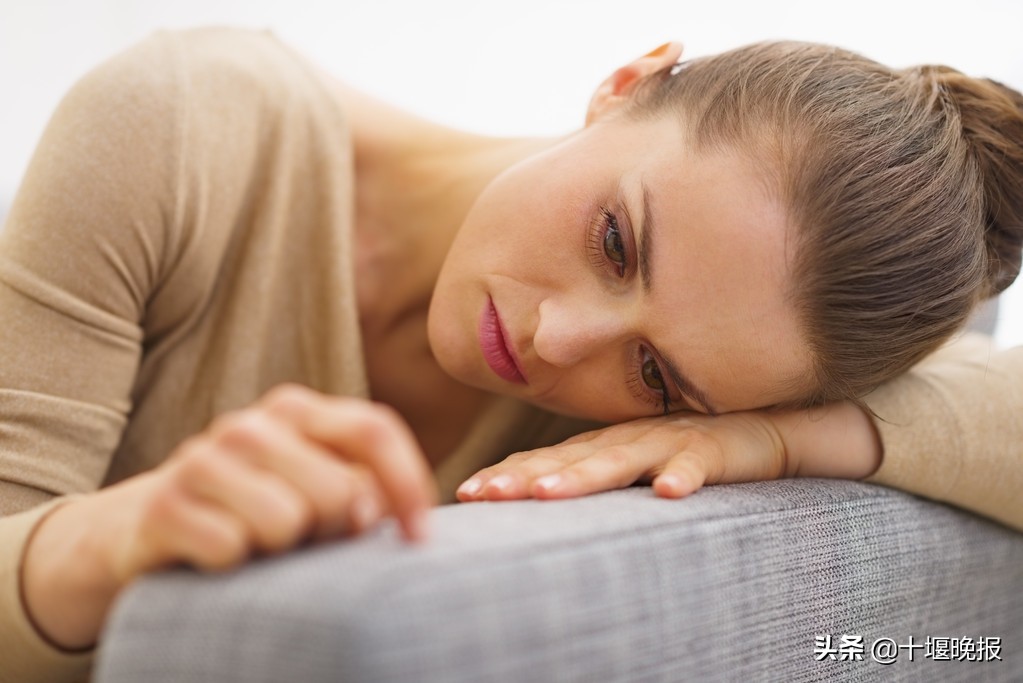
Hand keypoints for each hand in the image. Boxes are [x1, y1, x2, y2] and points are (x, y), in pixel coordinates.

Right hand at [23, 383, 435, 648]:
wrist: (146, 528)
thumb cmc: (254, 510)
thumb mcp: (312, 489)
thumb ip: (360, 488)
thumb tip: (373, 509)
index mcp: (297, 411)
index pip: (374, 430)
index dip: (408, 484)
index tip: (420, 538)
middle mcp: (250, 424)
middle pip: (337, 490)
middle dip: (332, 532)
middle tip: (302, 540)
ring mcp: (201, 458)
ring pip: (287, 521)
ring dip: (281, 552)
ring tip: (259, 546)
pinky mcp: (163, 505)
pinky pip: (231, 550)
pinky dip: (233, 568)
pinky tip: (217, 558)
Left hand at [456, 410, 790, 501]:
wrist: (760, 431)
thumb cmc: (686, 455)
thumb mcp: (633, 473)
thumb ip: (594, 484)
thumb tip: (540, 514)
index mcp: (603, 447)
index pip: (546, 460)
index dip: (508, 475)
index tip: (467, 495)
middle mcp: (626, 440)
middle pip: (569, 459)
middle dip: (526, 477)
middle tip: (484, 495)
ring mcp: (667, 441)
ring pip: (622, 459)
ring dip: (585, 477)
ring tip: (548, 494)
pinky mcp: (713, 448)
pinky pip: (696, 462)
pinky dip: (683, 474)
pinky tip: (668, 493)